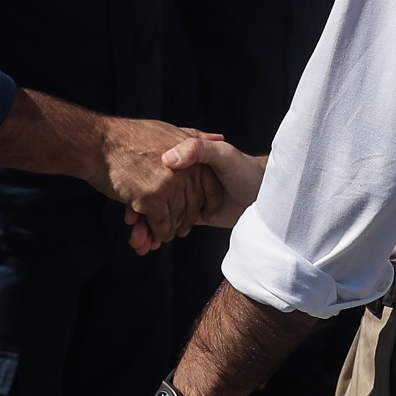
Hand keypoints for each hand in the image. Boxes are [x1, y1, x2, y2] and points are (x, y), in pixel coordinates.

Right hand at [89, 121, 225, 252]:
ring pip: (177, 219)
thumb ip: (195, 137)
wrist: (99, 143)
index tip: (205, 215)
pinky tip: (150, 236)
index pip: (210, 188)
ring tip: (163, 236)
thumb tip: (220, 136)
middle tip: (180, 231)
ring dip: (170, 231)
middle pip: (193, 206)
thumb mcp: (169, 130)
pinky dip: (157, 233)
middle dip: (186, 221)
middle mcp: (185, 171)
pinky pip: (161, 225)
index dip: (208, 204)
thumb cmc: (129, 137)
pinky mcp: (152, 199)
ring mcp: (169, 185)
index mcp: (192, 155)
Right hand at [127, 138, 266, 251]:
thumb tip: (170, 159)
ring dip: (146, 231)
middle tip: (134, 237)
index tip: (130, 212)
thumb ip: (198, 150)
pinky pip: (168, 224)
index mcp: (183, 162)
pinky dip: (157, 235)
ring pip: (157, 215)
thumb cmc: (246, 169)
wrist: (265, 193)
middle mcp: (179, 178)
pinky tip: (149, 244)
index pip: (152, 180)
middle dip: (141, 221)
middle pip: (151, 201)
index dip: (139, 197)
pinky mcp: (192, 214)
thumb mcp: (222, 153)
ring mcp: (184, 197)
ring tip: (139, 245)